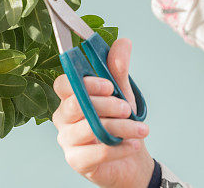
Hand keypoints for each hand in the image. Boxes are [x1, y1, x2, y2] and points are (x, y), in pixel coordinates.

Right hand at [52, 38, 153, 187]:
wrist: (132, 157)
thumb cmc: (121, 121)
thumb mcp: (123, 92)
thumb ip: (119, 69)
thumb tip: (122, 42)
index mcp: (71, 96)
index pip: (63, 84)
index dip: (85, 83)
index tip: (109, 86)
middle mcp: (64, 117)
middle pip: (75, 105)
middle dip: (105, 105)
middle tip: (127, 109)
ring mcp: (67, 140)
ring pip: (89, 129)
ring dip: (120, 127)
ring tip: (140, 129)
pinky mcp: (77, 161)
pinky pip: (96, 152)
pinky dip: (119, 147)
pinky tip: (133, 144)